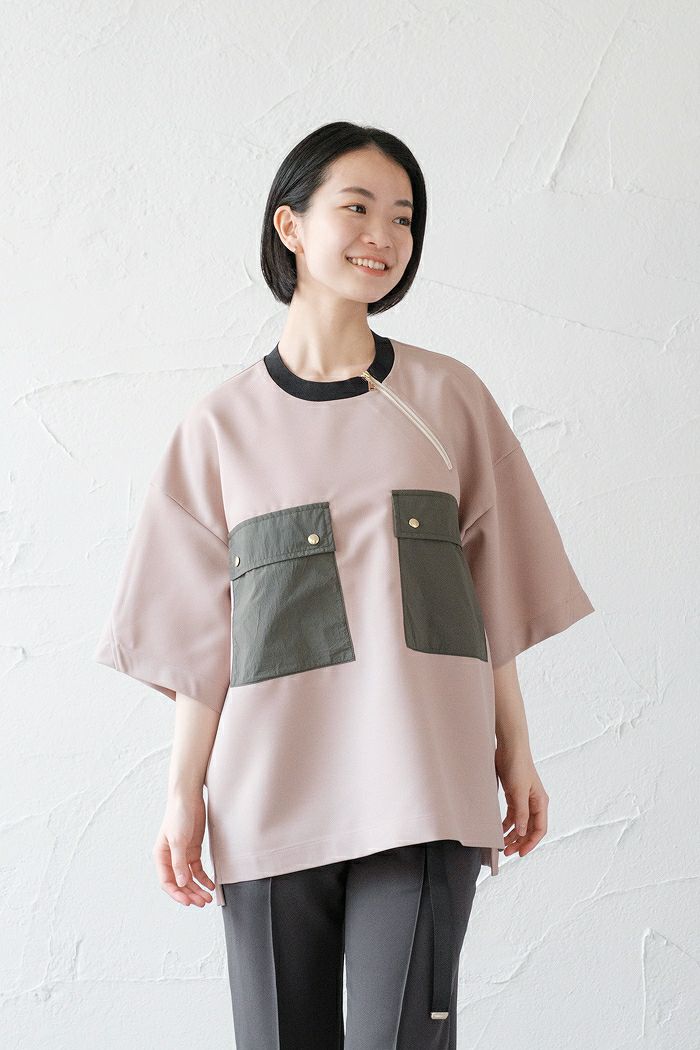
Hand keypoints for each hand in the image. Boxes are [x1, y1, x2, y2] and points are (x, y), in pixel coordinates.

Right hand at [152, 791, 215, 905]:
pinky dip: (203, 878)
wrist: (188, 798)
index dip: (177, 894)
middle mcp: (170, 858)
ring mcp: (182, 855)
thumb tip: (181, 884)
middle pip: (179, 882)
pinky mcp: (192, 850)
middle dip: (190, 894)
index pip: (167, 882)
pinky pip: (197, 869)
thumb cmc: (178, 815)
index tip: (188, 902)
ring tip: (208, 898)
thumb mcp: (178, 840)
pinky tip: (210, 885)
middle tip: (202, 902)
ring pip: (189, 878)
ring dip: (197, 888)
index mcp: (161, 856)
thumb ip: (179, 862)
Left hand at [495, 742, 548, 859]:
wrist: (510, 748)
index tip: (520, 853)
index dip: (531, 843)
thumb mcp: (519, 792)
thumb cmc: (518, 766)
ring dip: (512, 834)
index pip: (539, 829)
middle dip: (519, 841)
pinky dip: (507, 823)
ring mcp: (524, 799)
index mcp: (540, 803)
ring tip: (502, 844)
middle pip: (529, 828)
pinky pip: (512, 814)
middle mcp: (534, 803)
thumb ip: (521, 813)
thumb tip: (522, 832)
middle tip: (507, 852)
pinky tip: (500, 830)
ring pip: (520, 823)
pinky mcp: (514, 795)